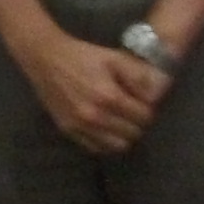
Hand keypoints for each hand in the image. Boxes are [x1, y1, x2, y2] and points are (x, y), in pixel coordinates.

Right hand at [27, 33, 166, 154]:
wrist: (44, 58)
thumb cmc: (82, 56)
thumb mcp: (114, 58)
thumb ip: (139, 76)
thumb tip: (158, 94)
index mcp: (109, 97)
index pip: (145, 116)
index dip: (147, 108)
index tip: (140, 101)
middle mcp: (95, 116)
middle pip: (134, 133)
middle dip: (137, 122)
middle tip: (131, 110)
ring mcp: (81, 126)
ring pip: (118, 146)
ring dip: (123, 135)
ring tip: (119, 121)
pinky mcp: (69, 130)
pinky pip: (97, 148)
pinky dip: (106, 141)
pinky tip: (104, 127)